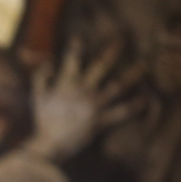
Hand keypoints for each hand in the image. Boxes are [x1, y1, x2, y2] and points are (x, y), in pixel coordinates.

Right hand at [26, 37, 144, 161]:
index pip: (72, 58)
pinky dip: (133, 106)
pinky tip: (143, 100)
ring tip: (144, 65)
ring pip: (118, 86)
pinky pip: (121, 112)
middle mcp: (84, 89)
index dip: (76, 45)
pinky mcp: (101, 119)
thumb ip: (41, 76)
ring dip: (132, 74)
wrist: (50, 144)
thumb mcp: (37, 96)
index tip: (80, 36)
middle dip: (112, 51)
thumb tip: (50, 61)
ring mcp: (95, 104)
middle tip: (122, 39)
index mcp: (67, 83)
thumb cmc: (43, 120)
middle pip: (102, 65)